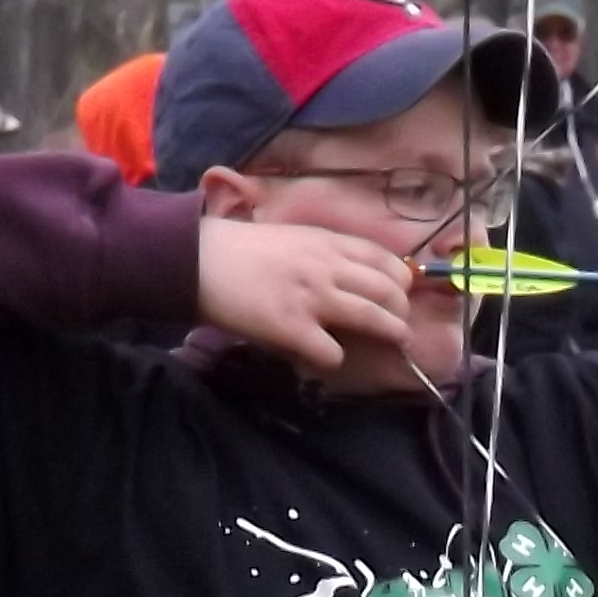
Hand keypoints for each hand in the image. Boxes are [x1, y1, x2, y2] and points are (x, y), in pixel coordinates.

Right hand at [198, 218, 414, 372]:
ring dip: (392, 332)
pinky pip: (333, 352)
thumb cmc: (237, 248)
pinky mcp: (293, 329)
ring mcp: (313, 298)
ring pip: (375, 318)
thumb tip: (345, 275)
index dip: (399, 279)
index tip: (399, 292)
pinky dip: (334, 359)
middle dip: (401, 309)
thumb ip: (320, 253)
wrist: (196, 260)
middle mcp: (328, 267)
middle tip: (399, 322)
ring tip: (398, 341)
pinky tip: (324, 356)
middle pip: (389, 290)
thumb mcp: (290, 237)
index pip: (384, 258)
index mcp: (326, 242)